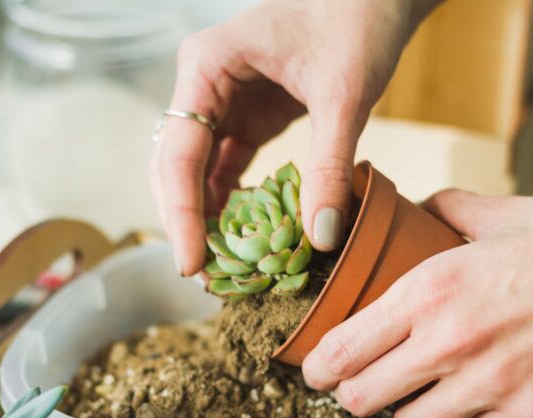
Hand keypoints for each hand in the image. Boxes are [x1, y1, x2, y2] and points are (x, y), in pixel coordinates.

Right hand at [149, 0, 438, 275]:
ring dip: (207, 218)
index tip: (191, 265)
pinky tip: (243, 238)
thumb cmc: (358, 21)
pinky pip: (226, 168)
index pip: (178, 153)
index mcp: (207, 67)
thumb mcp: (344, 95)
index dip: (180, 214)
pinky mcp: (245, 117)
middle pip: (174, 166)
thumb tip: (320, 237)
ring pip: (196, 172)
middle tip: (207, 276)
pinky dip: (233, 203)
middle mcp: (203, 85)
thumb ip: (329, 166)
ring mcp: (221, 102)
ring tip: (224, 268)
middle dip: (186, 222)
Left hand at [302, 190, 532, 417]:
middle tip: (364, 384)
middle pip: (362, 400)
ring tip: (425, 391)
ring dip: (409, 413)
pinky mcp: (528, 417)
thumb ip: (442, 212)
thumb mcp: (498, 214)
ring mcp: (490, 386)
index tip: (316, 371)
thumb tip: (415, 210)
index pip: (344, 349)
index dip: (319, 367)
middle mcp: (451, 342)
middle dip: (355, 395)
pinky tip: (482, 393)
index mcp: (430, 289)